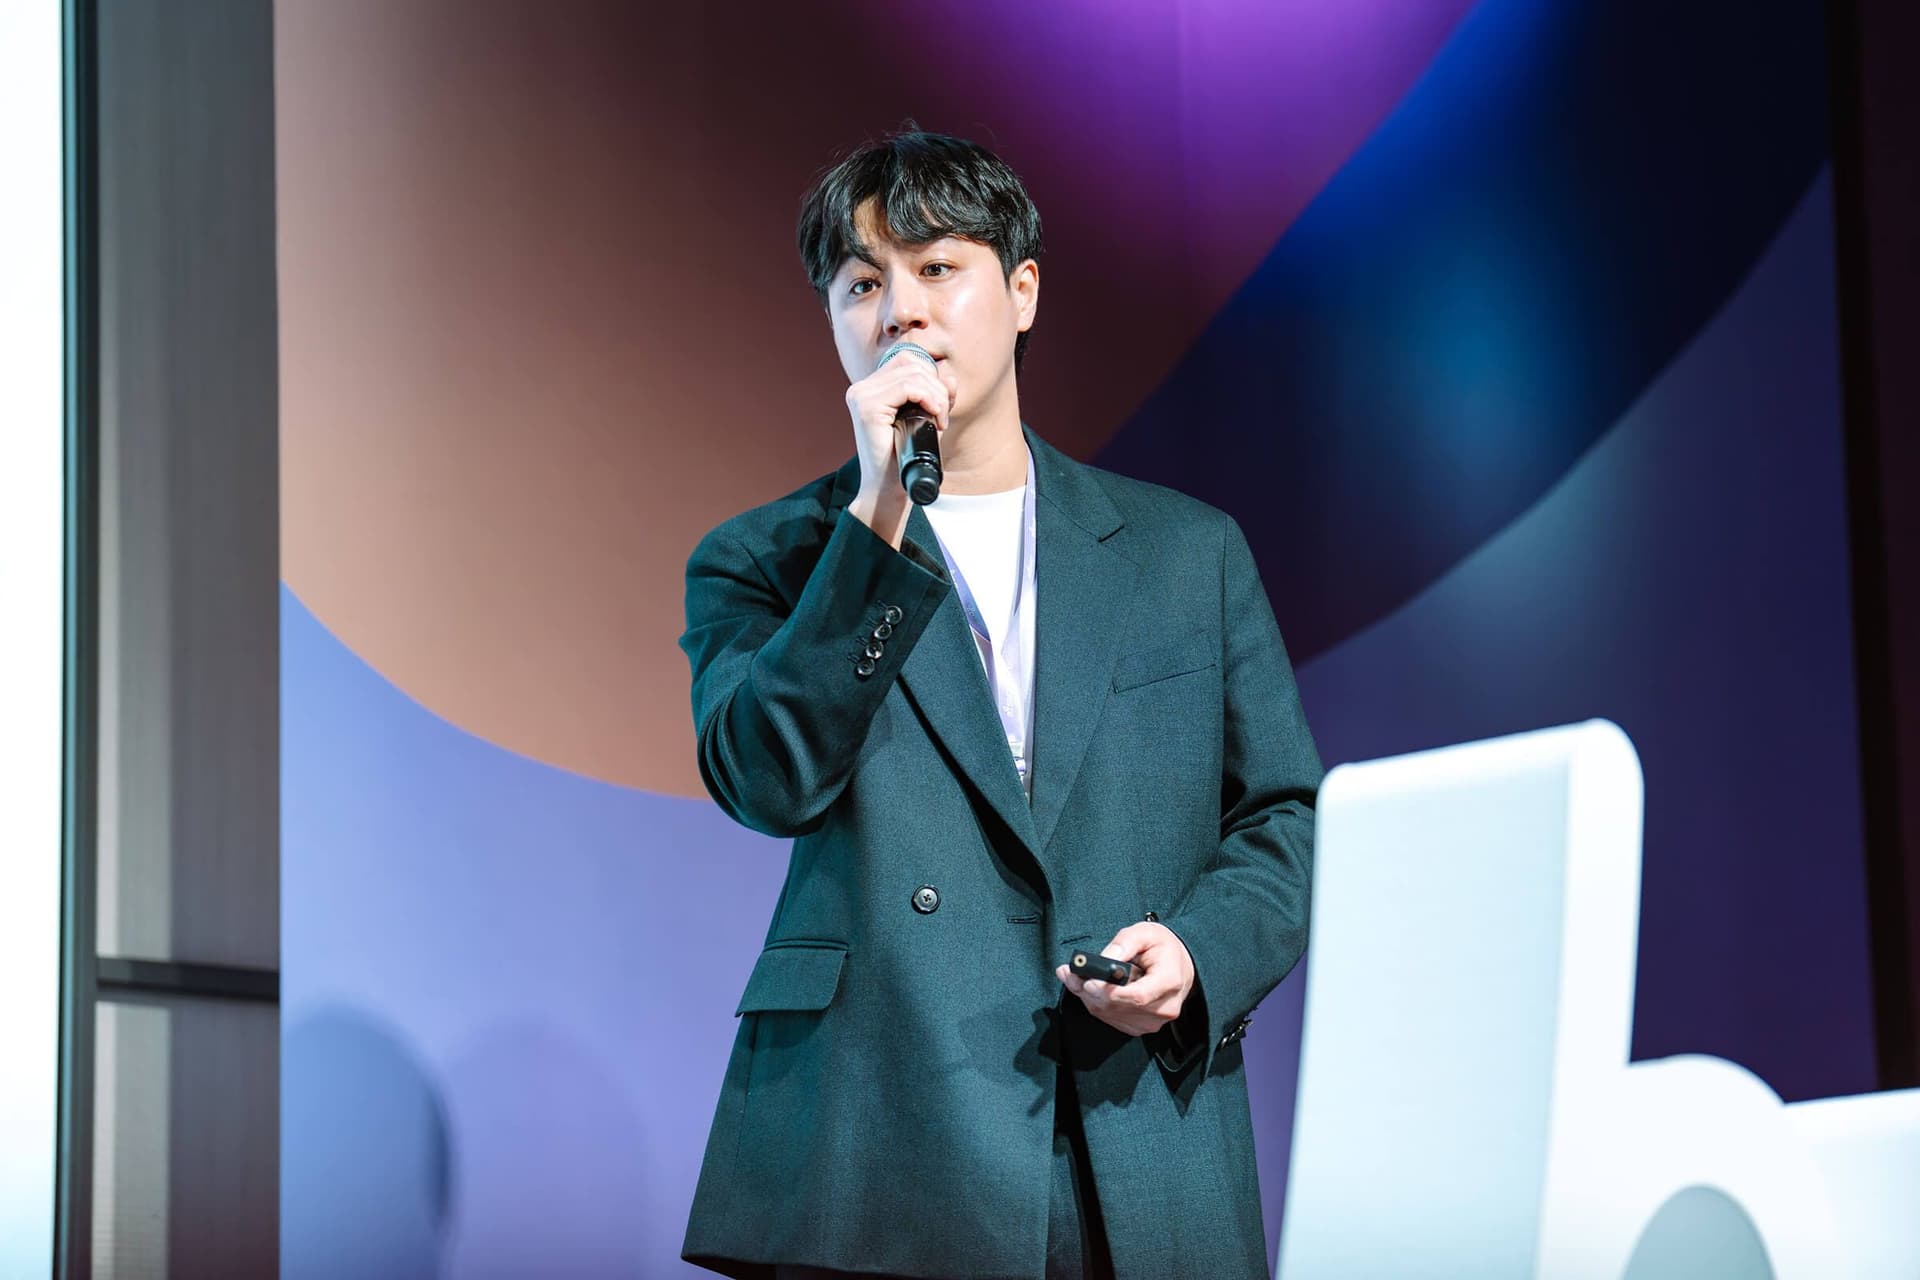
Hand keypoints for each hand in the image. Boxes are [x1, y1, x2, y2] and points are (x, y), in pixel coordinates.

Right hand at [845, 349, 958, 546]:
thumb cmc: (906, 457)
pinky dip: (929, 400)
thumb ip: (937, 397)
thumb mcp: (926, 420)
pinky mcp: (866, 407)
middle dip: (937, 389)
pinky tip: (934, 419)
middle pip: (912, 364)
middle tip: (943, 418)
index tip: (941, 408)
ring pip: (912, 374)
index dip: (932, 378)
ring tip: (939, 420)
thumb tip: (950, 378)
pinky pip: (907, 387)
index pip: (907, 360)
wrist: (888, 489)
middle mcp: (861, 389)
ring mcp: (861, 396)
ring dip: (936, 397)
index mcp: (871, 389)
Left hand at [1055, 921, 1194, 1037]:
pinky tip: (1089, 988)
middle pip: (1119, 1006)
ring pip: (1110, 1014)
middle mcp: (1164, 1007)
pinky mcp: (1141, 1027)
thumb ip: (1124, 943)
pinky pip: (1111, 1019)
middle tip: (1069, 973)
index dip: (1109, 991)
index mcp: (1169, 982)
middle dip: (1090, 990)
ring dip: (1088, 996)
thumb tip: (1102, 960)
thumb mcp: (1145, 932)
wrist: (1179, 966)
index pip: (1137, 996)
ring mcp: (1153, 1021)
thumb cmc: (1162, 948)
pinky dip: (1096, 1004)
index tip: (1089, 981)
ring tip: (1076, 977)